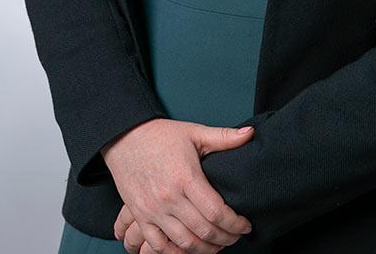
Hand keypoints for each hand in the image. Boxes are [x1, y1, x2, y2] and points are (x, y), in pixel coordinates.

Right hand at [101, 118, 254, 252]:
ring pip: (185, 243)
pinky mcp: (141, 216)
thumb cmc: (160, 135)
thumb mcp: (194, 133)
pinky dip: (176, 253)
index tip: (245, 225)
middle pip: (204, 231)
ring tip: (218, 244)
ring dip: (206, 249)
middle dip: (226, 238)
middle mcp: (169, 197)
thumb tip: (250, 134)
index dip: (235, 224)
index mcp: (186, 177)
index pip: (217, 212)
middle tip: (236, 236)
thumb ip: (224, 137)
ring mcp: (153, 210)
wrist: (124, 136)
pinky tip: (189, 249)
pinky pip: (159, 246)